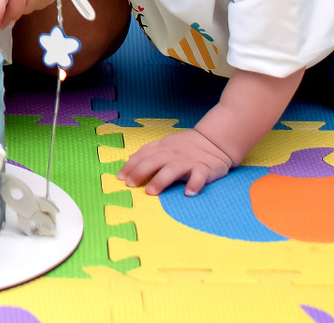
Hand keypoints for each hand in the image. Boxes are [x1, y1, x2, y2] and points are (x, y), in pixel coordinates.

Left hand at [121, 128, 235, 196]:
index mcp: (162, 148)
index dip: (130, 166)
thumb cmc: (185, 146)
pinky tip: (189, 193)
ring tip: (151, 192)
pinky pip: (199, 176)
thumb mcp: (165, 145)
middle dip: (140, 172)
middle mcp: (172, 154)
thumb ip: (149, 152)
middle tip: (130, 185)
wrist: (213, 141)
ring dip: (161, 180)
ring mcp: (188, 161)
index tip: (120, 178)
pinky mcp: (204, 168)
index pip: (142, 156)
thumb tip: (129, 161)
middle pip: (153, 161)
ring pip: (172, 169)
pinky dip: (194, 184)